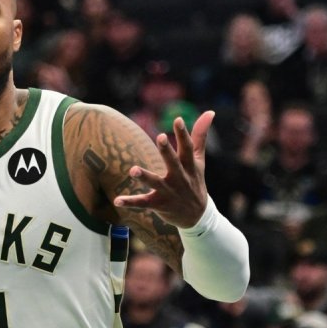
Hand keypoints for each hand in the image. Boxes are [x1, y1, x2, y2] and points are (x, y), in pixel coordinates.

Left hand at [114, 111, 213, 227]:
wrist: (197, 216)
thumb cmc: (194, 181)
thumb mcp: (199, 160)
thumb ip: (200, 136)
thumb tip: (209, 111)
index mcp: (189, 166)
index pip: (187, 148)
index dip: (183, 134)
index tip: (177, 120)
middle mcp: (179, 178)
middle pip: (173, 162)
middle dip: (167, 151)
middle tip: (160, 136)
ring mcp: (168, 191)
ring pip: (155, 183)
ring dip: (144, 176)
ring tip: (133, 170)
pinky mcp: (158, 204)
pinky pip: (143, 203)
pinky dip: (130, 202)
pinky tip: (117, 200)